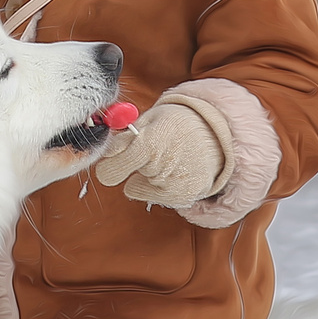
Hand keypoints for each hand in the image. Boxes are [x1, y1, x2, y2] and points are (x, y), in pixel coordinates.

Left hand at [93, 99, 228, 207]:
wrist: (218, 134)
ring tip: (165, 160)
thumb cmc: (178, 123)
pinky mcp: (182, 198)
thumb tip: (100, 150)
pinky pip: (154, 197)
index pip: (108, 172)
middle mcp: (159, 169)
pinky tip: (173, 171)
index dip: (110, 163)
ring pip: (137, 190)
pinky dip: (158, 187)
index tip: (117, 157)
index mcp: (147, 145)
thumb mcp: (149, 119)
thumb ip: (122, 137)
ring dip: (145, 177)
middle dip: (127, 169)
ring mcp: (172, 187)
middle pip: (124, 182)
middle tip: (143, 156)